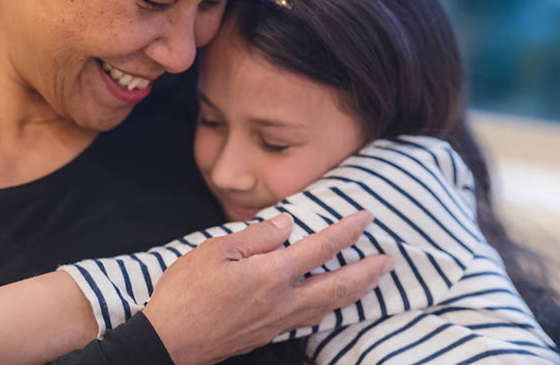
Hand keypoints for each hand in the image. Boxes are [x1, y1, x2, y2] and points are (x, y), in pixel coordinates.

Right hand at [142, 211, 392, 364]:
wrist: (170, 342)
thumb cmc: (186, 293)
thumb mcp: (216, 250)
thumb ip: (257, 236)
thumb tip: (288, 225)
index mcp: (273, 274)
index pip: (322, 247)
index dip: (348, 230)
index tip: (367, 217)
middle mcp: (284, 301)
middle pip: (338, 286)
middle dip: (368, 272)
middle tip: (389, 260)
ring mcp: (278, 322)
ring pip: (328, 306)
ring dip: (355, 292)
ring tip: (371, 281)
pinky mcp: (268, 334)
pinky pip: (310, 319)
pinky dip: (329, 307)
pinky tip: (328, 304)